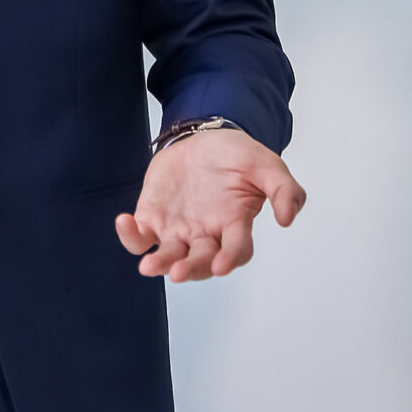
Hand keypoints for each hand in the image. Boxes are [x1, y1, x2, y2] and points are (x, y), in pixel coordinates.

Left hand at [115, 125, 305, 281]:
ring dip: (160, 264)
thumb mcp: (266, 164)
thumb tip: (287, 219)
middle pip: (199, 261)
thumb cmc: (237, 156)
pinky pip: (140, 237)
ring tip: (149, 268)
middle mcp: (206, 234)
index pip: (236, 250)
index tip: (222, 265)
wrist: (203, 139)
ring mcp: (178, 230)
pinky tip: (124, 223)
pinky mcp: (153, 219)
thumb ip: (283, 188)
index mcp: (235, 224)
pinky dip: (130, 236)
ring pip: (168, 256)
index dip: (230, 259)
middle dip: (191, 268)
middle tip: (180, 272)